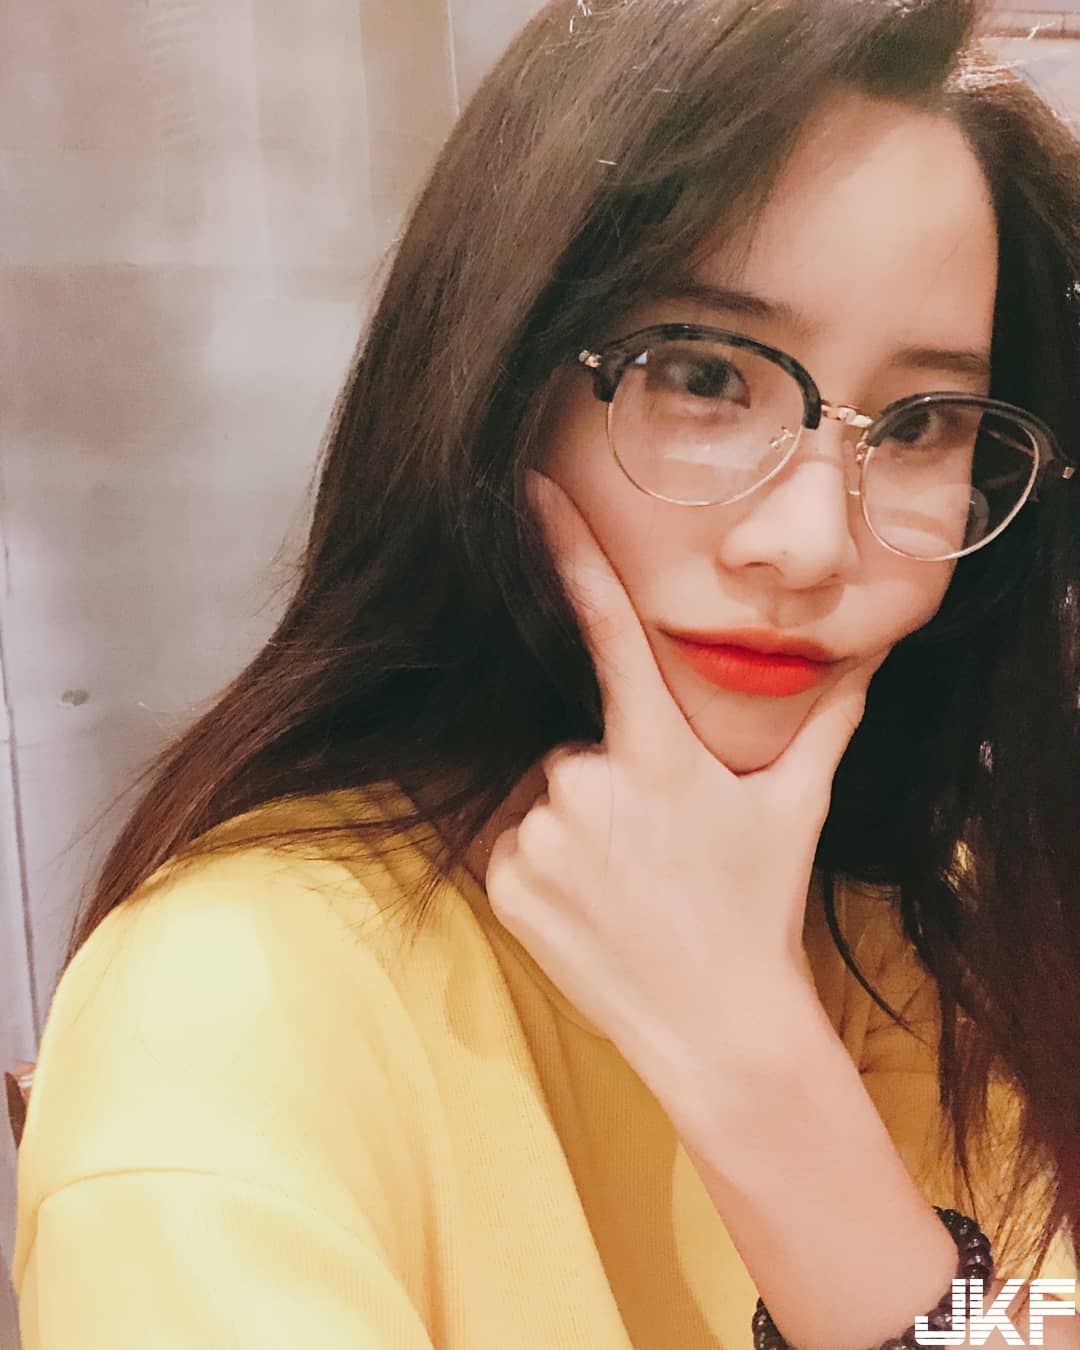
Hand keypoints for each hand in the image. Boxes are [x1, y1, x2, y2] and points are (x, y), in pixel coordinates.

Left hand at [485, 471, 886, 1093]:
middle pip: (578, 744)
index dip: (568, 554)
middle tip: (655, 844)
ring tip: (625, 881)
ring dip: (576, 821)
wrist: (716, 1026)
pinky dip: (542, 863)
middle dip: (609, 778)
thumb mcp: (796, 808)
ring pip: (544, 793)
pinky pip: (511, 841)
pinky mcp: (505, 882)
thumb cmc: (758, 906)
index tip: (528, 490)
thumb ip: (829, 722)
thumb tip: (875, 658)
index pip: (608, 631)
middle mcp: (590, 781)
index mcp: (659, 752)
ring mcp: (541, 834)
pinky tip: (589, 905)